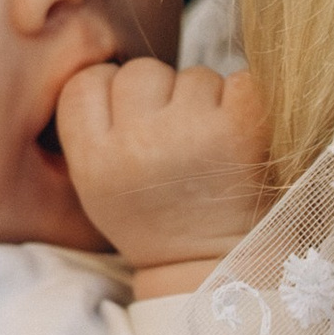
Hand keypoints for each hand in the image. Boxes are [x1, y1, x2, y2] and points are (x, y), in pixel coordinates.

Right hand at [56, 57, 271, 289]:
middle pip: (141, 71)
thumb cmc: (157, 222)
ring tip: (210, 147)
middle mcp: (138, 143)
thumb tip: (105, 64)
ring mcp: (192, 133)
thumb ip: (92, 128)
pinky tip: (241, 134)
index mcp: (95, 160)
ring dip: (206, 99)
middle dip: (160, 94)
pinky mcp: (243, 130)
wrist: (221, 270)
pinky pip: (241, 81)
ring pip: (194, 74)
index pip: (87, 82)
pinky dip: (245, 99)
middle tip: (176, 138)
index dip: (111, 93)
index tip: (131, 121)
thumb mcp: (96, 187)